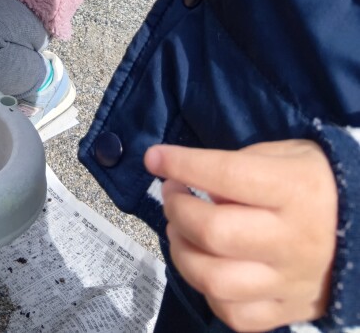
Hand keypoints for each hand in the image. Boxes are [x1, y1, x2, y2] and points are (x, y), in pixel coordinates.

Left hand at [144, 141, 337, 331]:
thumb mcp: (283, 155)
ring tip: (179, 232)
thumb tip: (194, 188)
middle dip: (177, 211)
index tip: (154, 158)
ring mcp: (290, 282)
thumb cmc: (315, 183)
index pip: (226, 175)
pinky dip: (208, 292)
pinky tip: (205, 266)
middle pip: (214, 233)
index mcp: (294, 191)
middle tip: (173, 196)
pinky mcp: (289, 312)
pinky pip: (235, 315)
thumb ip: (238, 167)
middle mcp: (292, 240)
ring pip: (217, 281)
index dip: (182, 165)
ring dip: (182, 253)